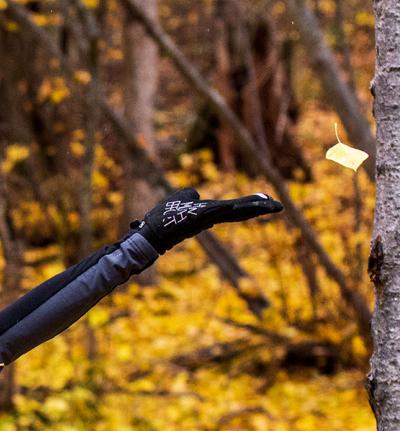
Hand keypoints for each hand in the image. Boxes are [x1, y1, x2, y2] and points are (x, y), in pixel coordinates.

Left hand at [131, 187, 283, 253]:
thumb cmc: (163, 217)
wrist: (151, 234)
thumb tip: (196, 195)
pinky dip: (230, 209)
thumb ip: (192, 195)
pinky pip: (217, 212)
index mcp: (210, 212)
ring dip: (252, 208)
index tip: (268, 200)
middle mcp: (211, 217)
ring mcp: (206, 218)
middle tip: (279, 206)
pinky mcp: (198, 218)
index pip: (235, 208)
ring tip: (270, 205)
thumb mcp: (181, 199)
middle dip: (259, 208)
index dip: (251, 203)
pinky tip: (241, 206)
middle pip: (240, 211)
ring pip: (233, 212)